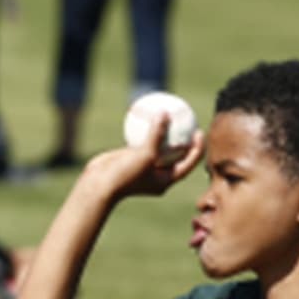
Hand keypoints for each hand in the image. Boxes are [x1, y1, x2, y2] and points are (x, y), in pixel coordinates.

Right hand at [77, 111, 204, 200]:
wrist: (99, 184)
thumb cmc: (125, 174)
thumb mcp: (145, 154)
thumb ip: (156, 134)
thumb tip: (165, 113)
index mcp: (166, 180)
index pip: (189, 163)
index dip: (197, 148)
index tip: (199, 131)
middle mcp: (158, 174)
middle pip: (177, 155)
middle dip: (185, 139)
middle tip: (189, 121)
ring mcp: (145, 166)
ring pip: (158, 147)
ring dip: (164, 132)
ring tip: (170, 114)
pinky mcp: (133, 159)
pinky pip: (143, 142)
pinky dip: (145, 131)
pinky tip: (148, 114)